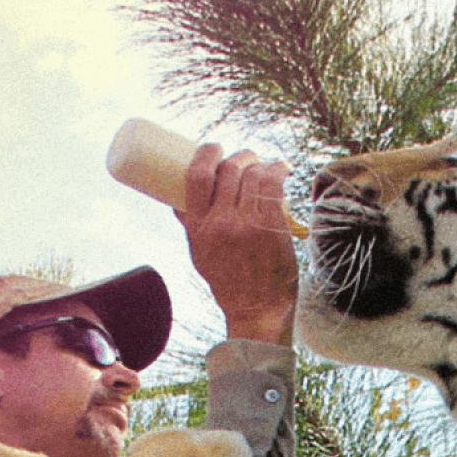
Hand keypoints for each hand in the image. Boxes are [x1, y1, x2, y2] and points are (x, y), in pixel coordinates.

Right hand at [182, 144, 296, 346]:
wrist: (257, 309)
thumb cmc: (228, 281)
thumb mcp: (199, 253)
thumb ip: (191, 226)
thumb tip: (175, 200)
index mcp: (199, 227)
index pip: (197, 177)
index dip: (206, 153)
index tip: (213, 148)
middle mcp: (221, 223)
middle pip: (228, 170)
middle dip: (238, 157)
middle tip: (245, 159)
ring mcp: (248, 224)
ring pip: (252, 175)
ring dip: (259, 163)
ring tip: (263, 165)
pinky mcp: (271, 226)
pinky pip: (273, 185)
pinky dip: (278, 171)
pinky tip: (280, 168)